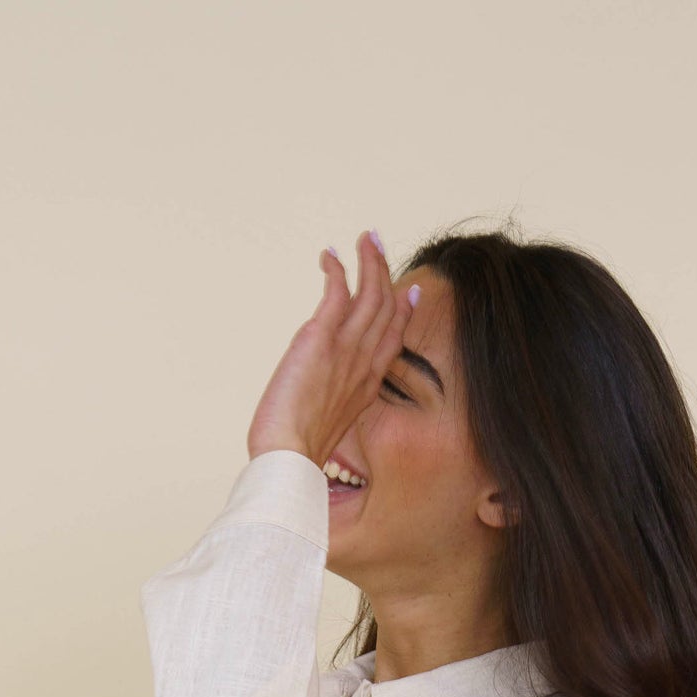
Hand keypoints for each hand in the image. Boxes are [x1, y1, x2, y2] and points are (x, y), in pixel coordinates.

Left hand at [245, 231, 419, 468]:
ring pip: (370, 293)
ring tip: (365, 238)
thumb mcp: (325, 426)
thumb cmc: (297, 453)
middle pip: (386, 307)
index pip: (392, 338)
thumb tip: (319, 406)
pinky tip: (329, 256)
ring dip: (369, 260)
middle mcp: (363, 363)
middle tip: (377, 245)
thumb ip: (331, 406)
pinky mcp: (321, 338)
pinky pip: (338, 292)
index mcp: (367, 384)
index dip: (402, 311)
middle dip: (384, 271)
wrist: (290, 459)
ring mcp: (346, 349)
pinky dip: (336, 269)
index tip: (406, 290)